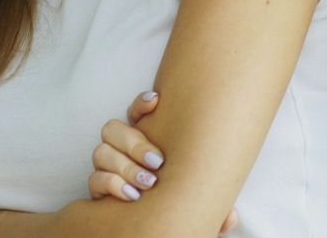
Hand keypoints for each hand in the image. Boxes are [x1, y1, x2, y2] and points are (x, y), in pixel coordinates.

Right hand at [86, 89, 240, 234]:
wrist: (152, 225)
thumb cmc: (176, 203)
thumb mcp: (196, 200)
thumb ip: (212, 204)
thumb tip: (231, 217)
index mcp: (146, 140)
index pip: (137, 112)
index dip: (142, 104)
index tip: (156, 100)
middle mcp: (123, 150)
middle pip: (114, 128)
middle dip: (134, 141)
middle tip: (159, 162)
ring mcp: (108, 167)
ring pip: (102, 152)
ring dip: (124, 166)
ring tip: (148, 183)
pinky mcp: (99, 188)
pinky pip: (95, 178)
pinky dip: (111, 184)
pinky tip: (130, 194)